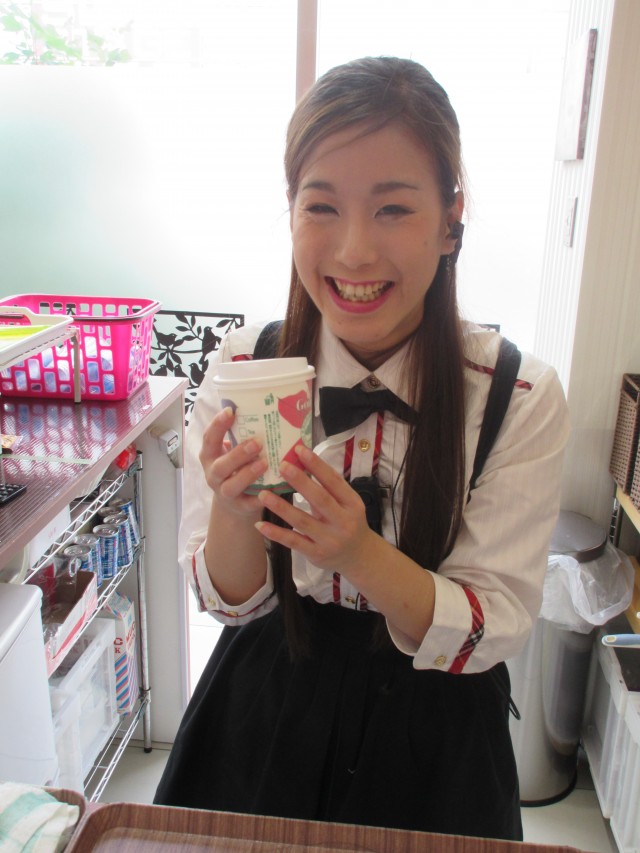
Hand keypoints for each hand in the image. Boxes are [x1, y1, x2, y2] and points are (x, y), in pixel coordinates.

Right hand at [200, 407, 268, 517]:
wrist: (233, 504)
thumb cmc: (235, 468)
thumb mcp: (231, 452)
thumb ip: (239, 436)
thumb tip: (264, 410)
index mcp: (210, 457)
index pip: (209, 439)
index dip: (217, 425)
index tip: (230, 411)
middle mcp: (214, 475)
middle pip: (220, 466)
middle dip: (238, 454)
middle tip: (257, 442)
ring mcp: (225, 493)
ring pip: (232, 486)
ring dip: (248, 474)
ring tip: (265, 463)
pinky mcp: (240, 507)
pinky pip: (249, 504)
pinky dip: (260, 498)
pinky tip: (273, 491)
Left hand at [255, 445, 376, 574]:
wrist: (357, 556)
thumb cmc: (348, 521)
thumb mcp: (347, 503)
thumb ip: (328, 487)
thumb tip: (302, 460)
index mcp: (352, 503)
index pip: (334, 481)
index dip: (317, 465)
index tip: (300, 450)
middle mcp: (343, 521)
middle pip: (320, 499)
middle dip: (300, 481)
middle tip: (282, 466)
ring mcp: (329, 540)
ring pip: (302, 521)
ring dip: (281, 507)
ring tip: (263, 494)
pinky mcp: (316, 554)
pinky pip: (293, 542)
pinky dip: (276, 533)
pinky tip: (260, 524)